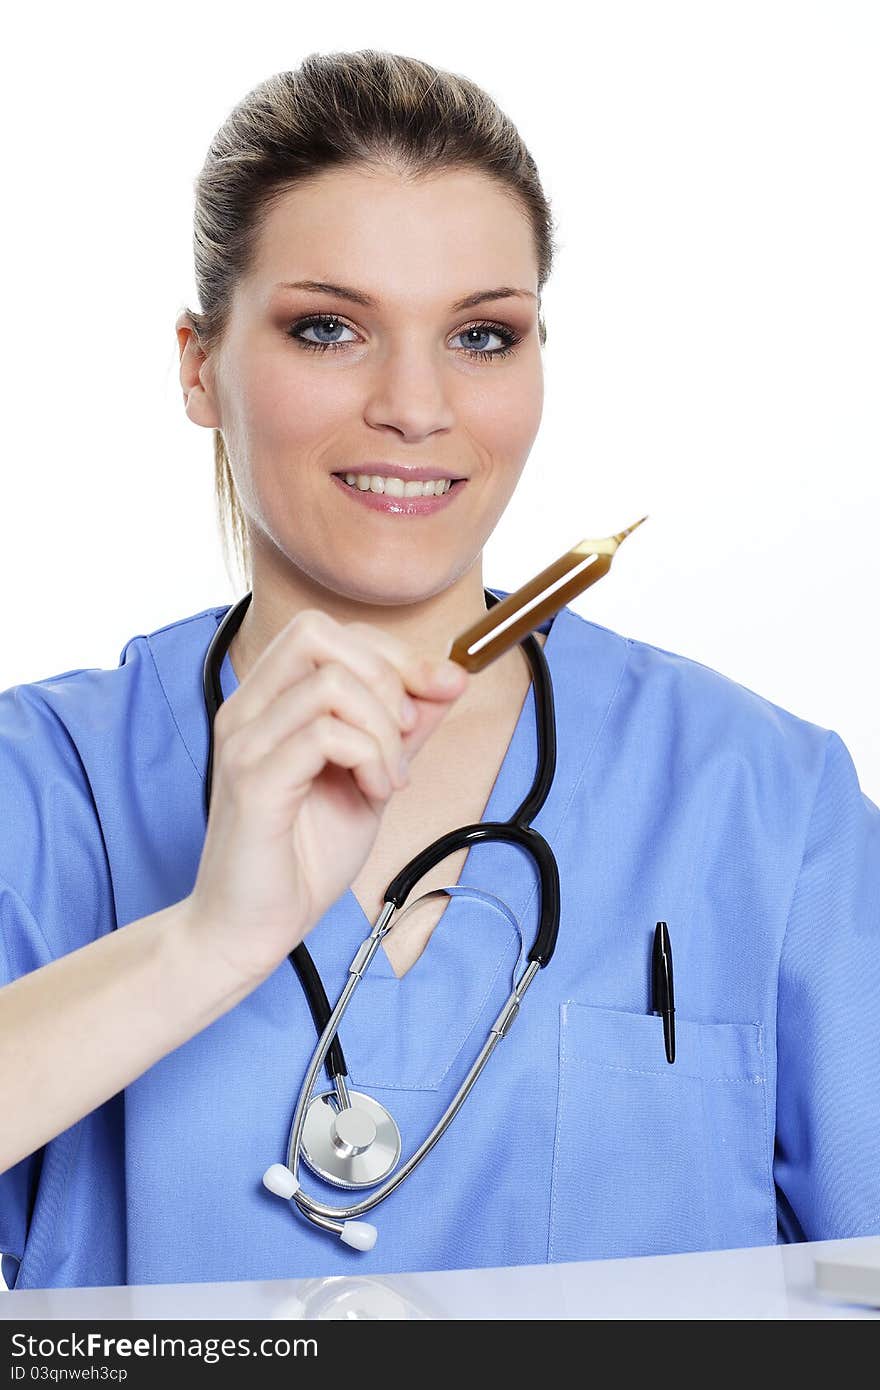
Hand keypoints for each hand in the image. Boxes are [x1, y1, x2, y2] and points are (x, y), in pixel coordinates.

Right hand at [185, 608, 468, 985]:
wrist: (250, 928)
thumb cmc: (302, 857)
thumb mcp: (371, 779)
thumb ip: (404, 729)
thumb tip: (450, 678)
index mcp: (269, 701)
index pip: (331, 632)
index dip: (396, 654)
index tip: (442, 689)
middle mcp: (248, 709)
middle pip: (318, 633)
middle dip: (386, 677)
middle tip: (404, 737)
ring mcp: (245, 743)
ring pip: (331, 684)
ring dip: (382, 730)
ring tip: (387, 778)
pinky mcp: (253, 782)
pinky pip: (325, 735)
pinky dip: (369, 758)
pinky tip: (374, 793)